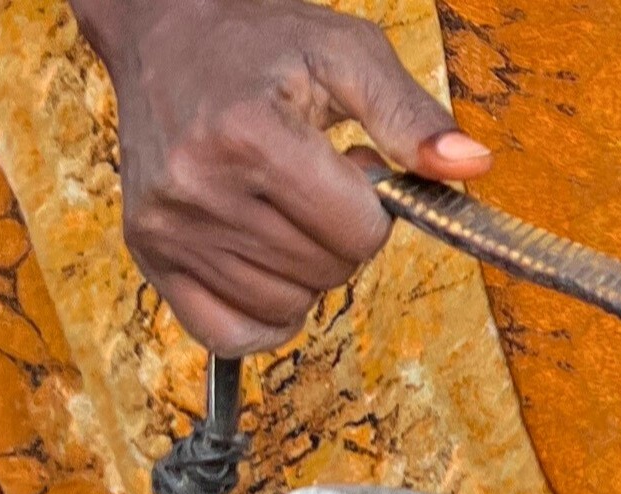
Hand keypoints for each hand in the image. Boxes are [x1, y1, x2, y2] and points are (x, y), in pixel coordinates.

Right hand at [73, 0, 493, 355]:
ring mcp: (167, 226)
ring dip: (303, 270)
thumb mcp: (348, 54)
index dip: (372, 207)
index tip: (348, 167)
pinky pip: (230, 334)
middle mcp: (198, 186)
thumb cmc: (260, 42)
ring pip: (286, 307)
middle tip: (310, 182)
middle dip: (338, 236)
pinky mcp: (148, 252)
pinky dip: (262, 314)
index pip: (359, 234)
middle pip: (326, 273)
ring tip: (280, 205)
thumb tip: (472, 166)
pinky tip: (263, 261)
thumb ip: (412, 116)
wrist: (163, 33)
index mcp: (250, 136)